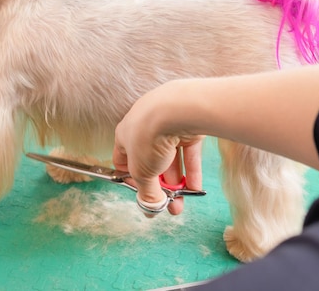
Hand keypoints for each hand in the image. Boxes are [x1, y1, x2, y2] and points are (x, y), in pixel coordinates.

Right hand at [113, 81, 203, 215]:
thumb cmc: (149, 135)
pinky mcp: (187, 127)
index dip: (132, 180)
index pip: (124, 161)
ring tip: (180, 205)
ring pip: (171, 160)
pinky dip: (191, 172)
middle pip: (150, 163)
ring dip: (175, 184)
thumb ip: (146, 191)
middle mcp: (145, 128)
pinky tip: (194, 190)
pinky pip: (188, 153)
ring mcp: (167, 126)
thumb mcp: (142, 172)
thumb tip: (150, 209)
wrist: (176, 110)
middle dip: (158, 188)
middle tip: (165, 206)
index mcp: (125, 135)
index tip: (142, 196)